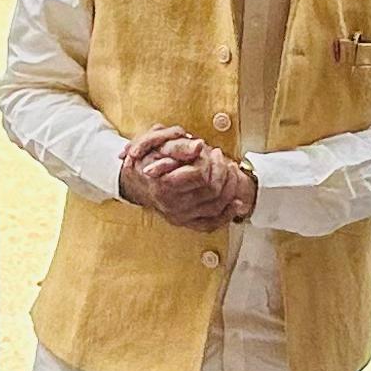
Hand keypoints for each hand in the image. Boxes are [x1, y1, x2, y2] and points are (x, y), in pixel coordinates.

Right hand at [117, 128, 232, 231]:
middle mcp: (172, 205)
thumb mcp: (156, 145)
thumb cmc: (145, 160)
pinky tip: (237, 203)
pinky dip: (227, 214)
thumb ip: (179, 146)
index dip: (210, 161)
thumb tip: (199, 146)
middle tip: (221, 157)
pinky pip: (210, 224)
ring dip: (229, 187)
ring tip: (230, 170)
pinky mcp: (184, 222)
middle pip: (212, 191)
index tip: (210, 150)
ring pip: (216, 206)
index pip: (201, 175)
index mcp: (164, 185)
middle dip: (223, 171)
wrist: (133, 181)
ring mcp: (179, 216)